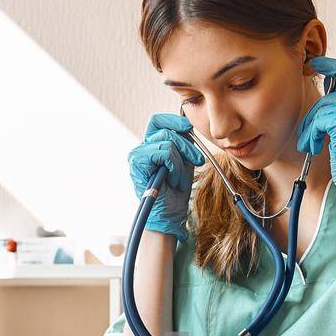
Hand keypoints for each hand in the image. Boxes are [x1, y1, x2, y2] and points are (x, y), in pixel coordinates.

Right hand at [128, 113, 204, 241]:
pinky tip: (172, 180)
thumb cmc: (176, 191)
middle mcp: (141, 149)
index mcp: (151, 146)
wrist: (169, 215)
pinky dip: (174, 166)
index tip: (189, 127)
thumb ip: (183, 143)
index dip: (174, 120)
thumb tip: (187, 126)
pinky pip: (163, 152)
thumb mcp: (184, 161)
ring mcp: (137, 156)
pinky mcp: (137, 163)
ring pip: (167, 141)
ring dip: (180, 162)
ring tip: (179, 178)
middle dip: (186, 144)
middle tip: (197, 160)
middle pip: (165, 129)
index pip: (158, 121)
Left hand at [295, 55, 335, 209]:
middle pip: (328, 97)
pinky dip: (312, 134)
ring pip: (321, 110)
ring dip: (310, 129)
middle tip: (307, 134)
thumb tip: (322, 90)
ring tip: (310, 143)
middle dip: (313, 116)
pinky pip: (320, 121)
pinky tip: (315, 146)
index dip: (332, 65)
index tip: (316, 62)